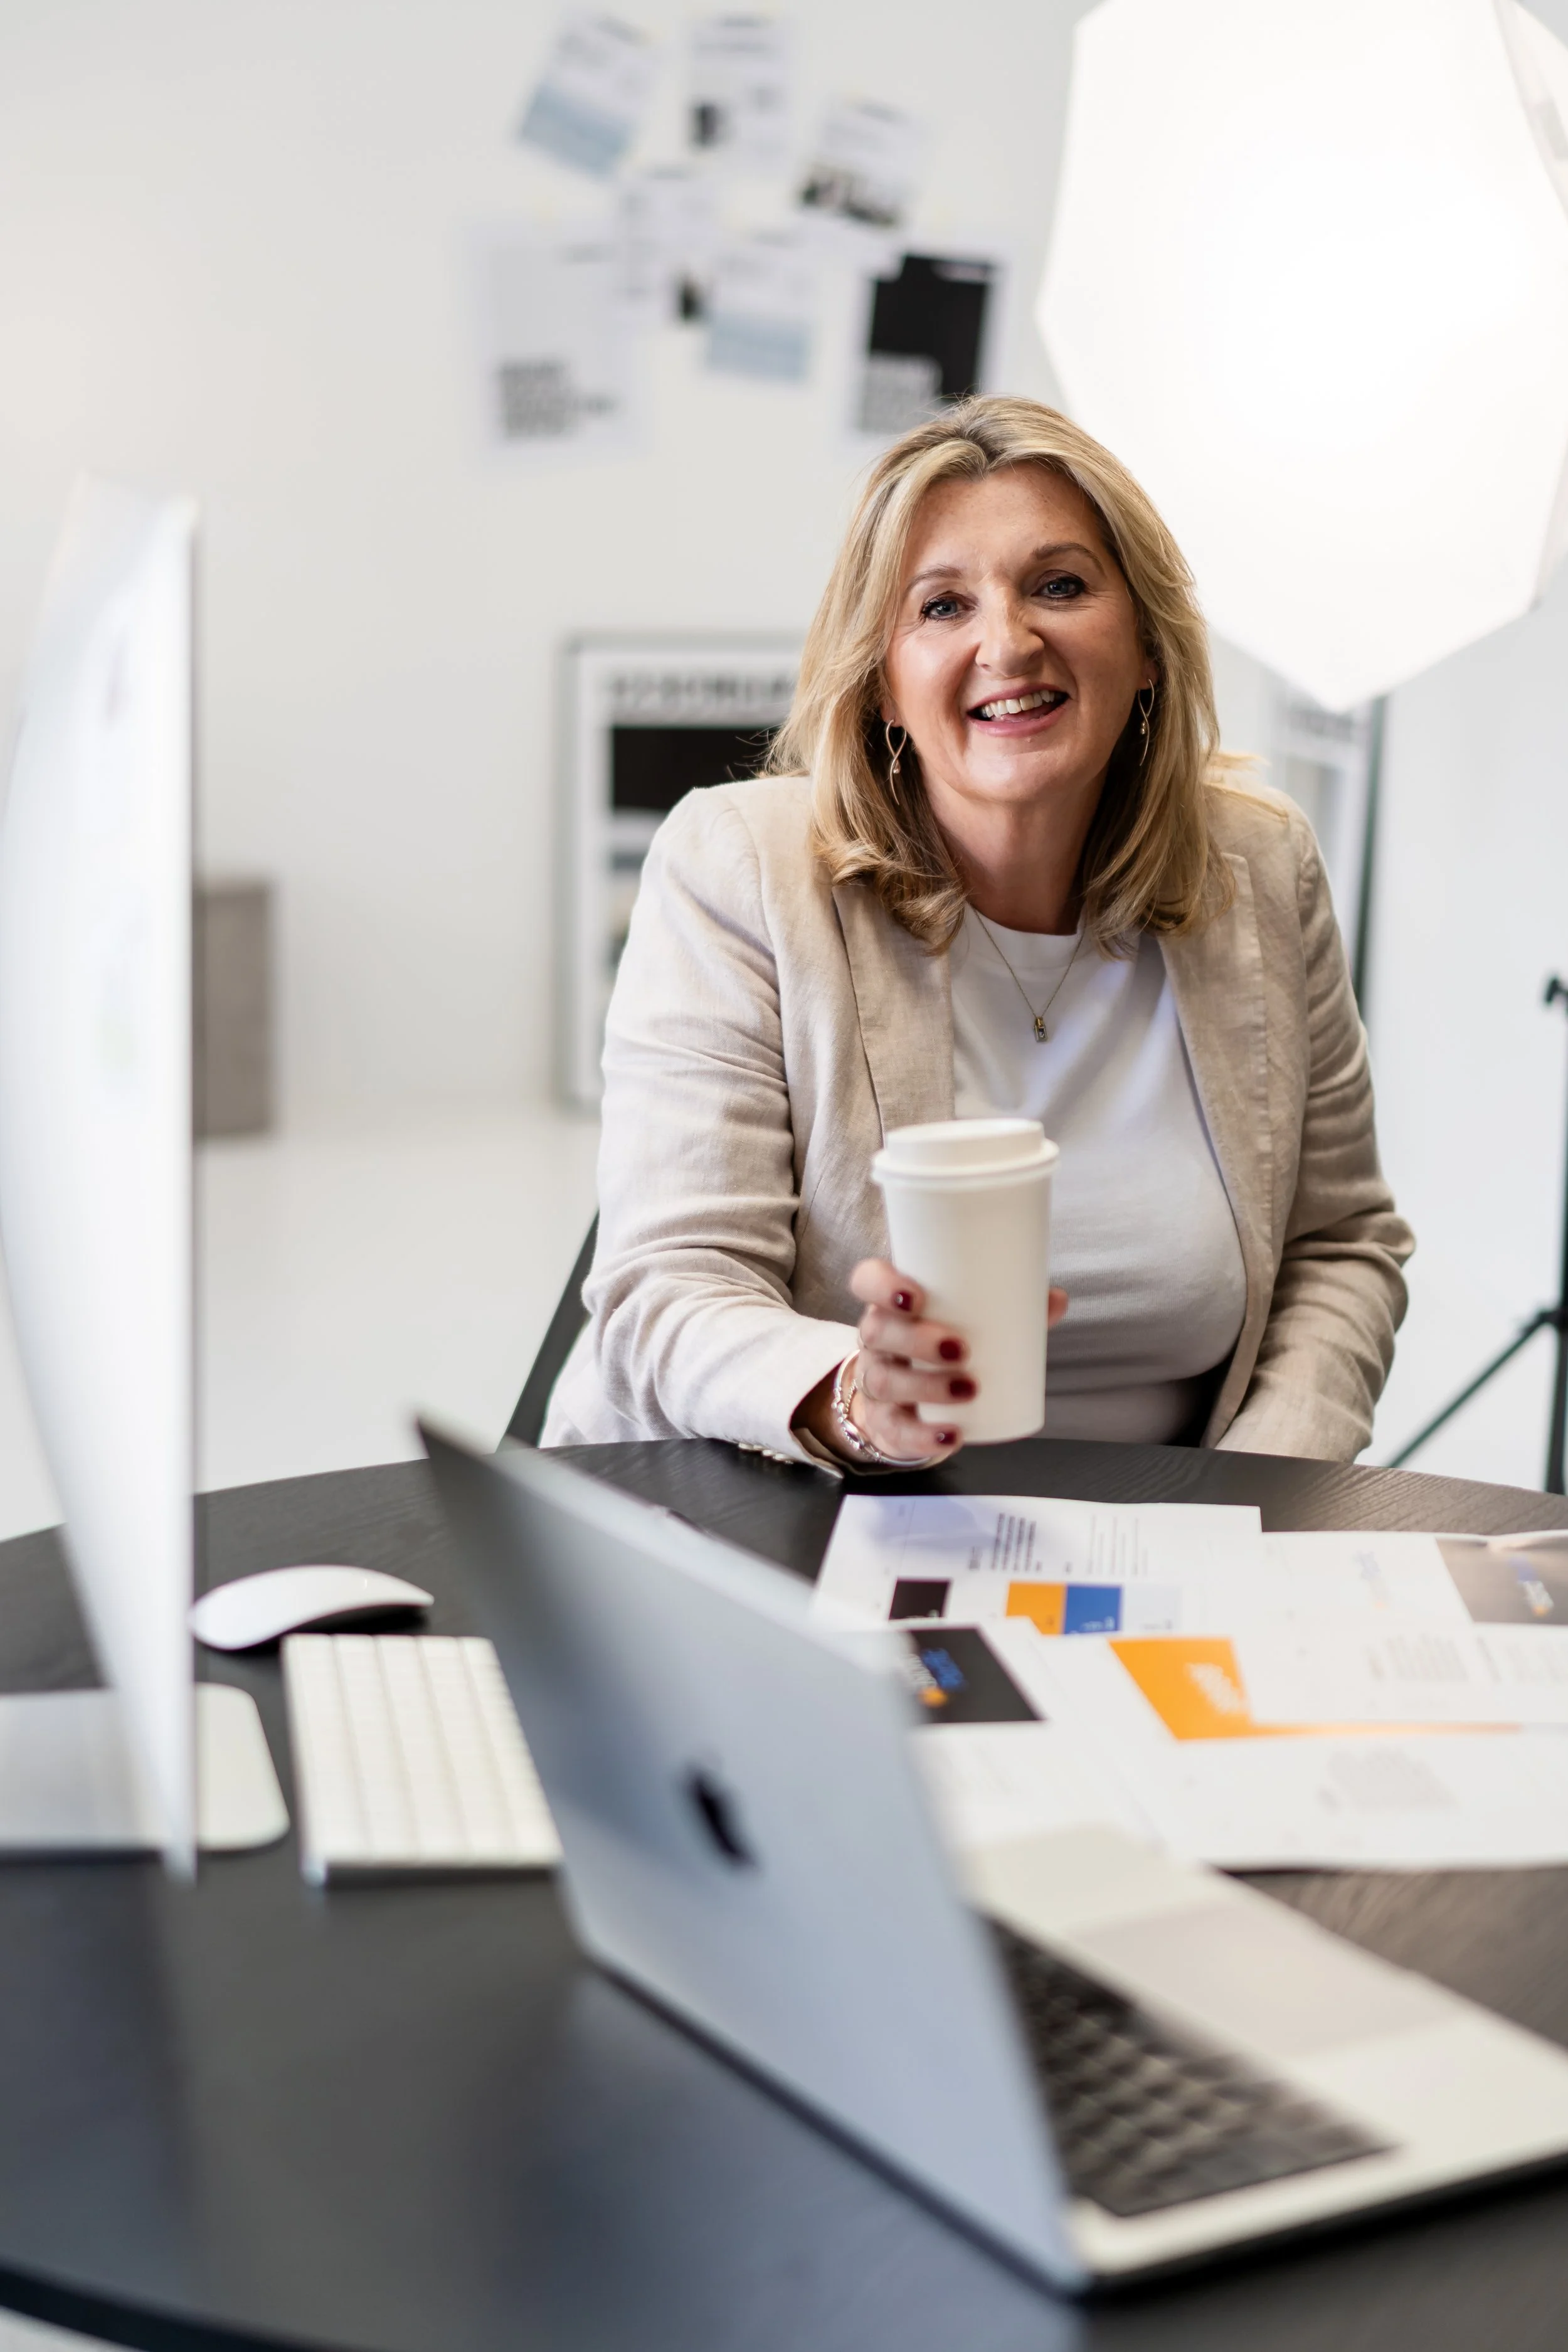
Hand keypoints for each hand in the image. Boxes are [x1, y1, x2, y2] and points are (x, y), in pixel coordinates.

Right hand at [795, 1259, 1067, 1465]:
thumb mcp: (965, 1321)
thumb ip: (1007, 1307)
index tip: (916, 1295)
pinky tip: (952, 1435)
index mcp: (890, 1305)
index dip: (883, 1285)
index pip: (867, 1281)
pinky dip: (924, 1435)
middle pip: (878, 1331)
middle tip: (961, 1348)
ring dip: (927, 1386)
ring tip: (969, 1388)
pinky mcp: (885, 1421)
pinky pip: (895, 1429)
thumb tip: (1056, 1299)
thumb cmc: (938, 1345)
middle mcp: (876, 1340)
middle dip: (916, 1339)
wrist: (906, 1401)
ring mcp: (875, 1381)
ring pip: (884, 1380)